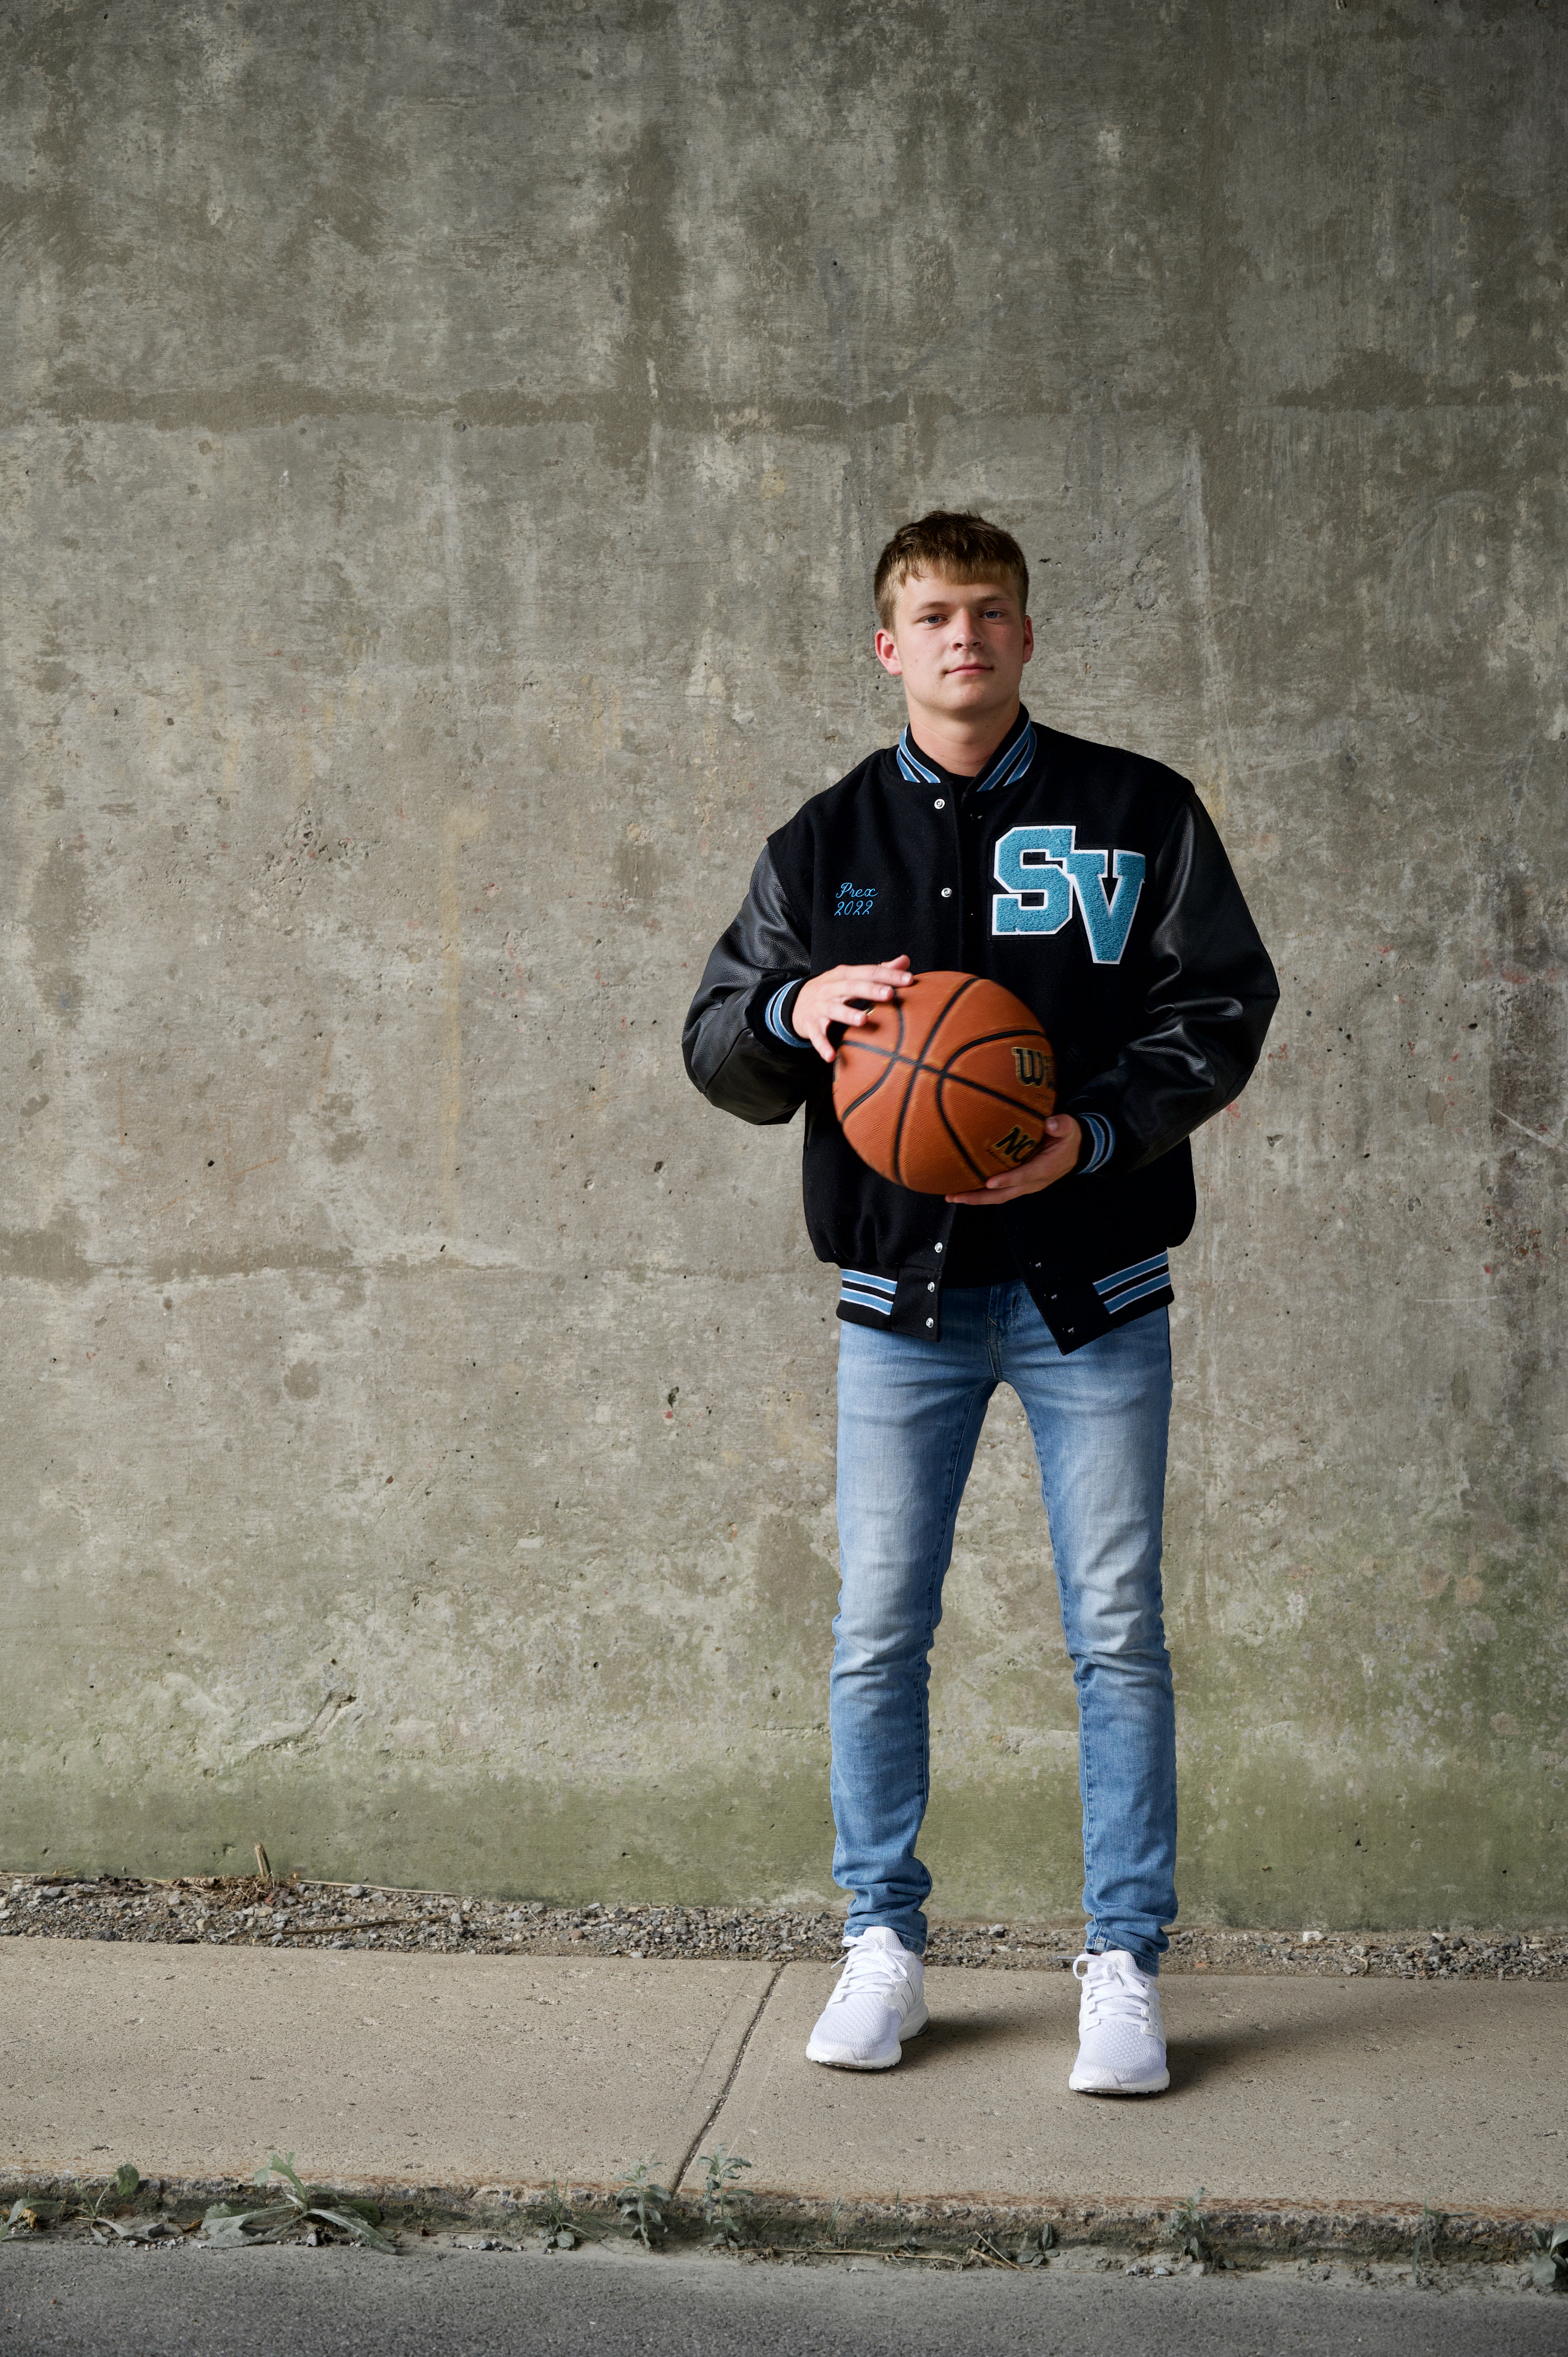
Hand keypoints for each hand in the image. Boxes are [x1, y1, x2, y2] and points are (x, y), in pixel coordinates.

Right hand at [791, 955, 914, 1062]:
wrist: (796, 1002)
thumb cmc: (833, 989)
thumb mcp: (852, 977)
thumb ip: (878, 970)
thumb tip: (905, 961)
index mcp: (844, 975)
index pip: (868, 972)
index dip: (888, 974)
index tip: (909, 979)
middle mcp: (831, 988)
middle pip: (852, 987)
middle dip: (871, 990)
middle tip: (890, 994)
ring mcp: (820, 1007)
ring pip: (834, 1009)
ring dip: (848, 1014)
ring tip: (863, 1020)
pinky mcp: (811, 1024)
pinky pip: (817, 1035)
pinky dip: (823, 1045)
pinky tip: (831, 1056)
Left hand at [945, 1113, 1082, 1204]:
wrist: (1076, 1151)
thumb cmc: (1068, 1137)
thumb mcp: (1069, 1128)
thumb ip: (1061, 1125)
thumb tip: (1051, 1122)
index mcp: (1045, 1168)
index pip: (1024, 1176)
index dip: (1007, 1180)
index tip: (989, 1182)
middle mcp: (1033, 1182)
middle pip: (1004, 1194)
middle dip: (980, 1197)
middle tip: (956, 1196)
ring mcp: (1025, 1185)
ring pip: (999, 1196)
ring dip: (976, 1198)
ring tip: (952, 1196)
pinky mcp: (1019, 1184)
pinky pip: (999, 1192)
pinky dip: (981, 1193)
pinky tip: (963, 1190)